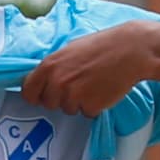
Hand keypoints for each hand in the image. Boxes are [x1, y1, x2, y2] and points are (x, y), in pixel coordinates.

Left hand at [15, 21, 159, 120]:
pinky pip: (86, 113)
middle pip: (48, 104)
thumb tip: (42, 80)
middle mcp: (57, 82)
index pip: (28, 92)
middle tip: (78, 84)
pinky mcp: (90, 106)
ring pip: (68, 109)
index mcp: (49, 65)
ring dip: (79, 102)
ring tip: (93, 83)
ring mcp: (73, 95)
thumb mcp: (69, 50)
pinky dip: (94, 106)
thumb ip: (53, 67)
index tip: (43, 96)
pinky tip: (102, 90)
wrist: (131, 50)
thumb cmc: (102, 47)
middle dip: (60, 98)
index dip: (36, 95)